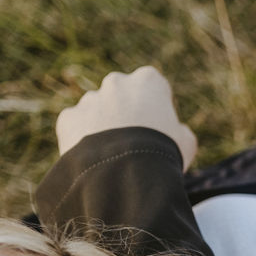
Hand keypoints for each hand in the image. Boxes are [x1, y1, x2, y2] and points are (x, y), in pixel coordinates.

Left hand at [55, 65, 197, 169]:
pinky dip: (82, 140)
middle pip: (122, 96)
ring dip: (103, 127)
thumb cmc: (163, 155)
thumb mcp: (186, 142)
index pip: (154, 88)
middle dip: (126, 113)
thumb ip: (180, 130)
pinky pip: (76, 128)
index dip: (158, 110)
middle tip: (134, 144)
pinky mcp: (68, 117)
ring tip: (113, 158)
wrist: (126, 175)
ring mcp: (89, 98)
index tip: (159, 130)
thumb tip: (178, 132)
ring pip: (97, 111)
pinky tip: (95, 160)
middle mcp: (116, 82)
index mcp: (148, 81)